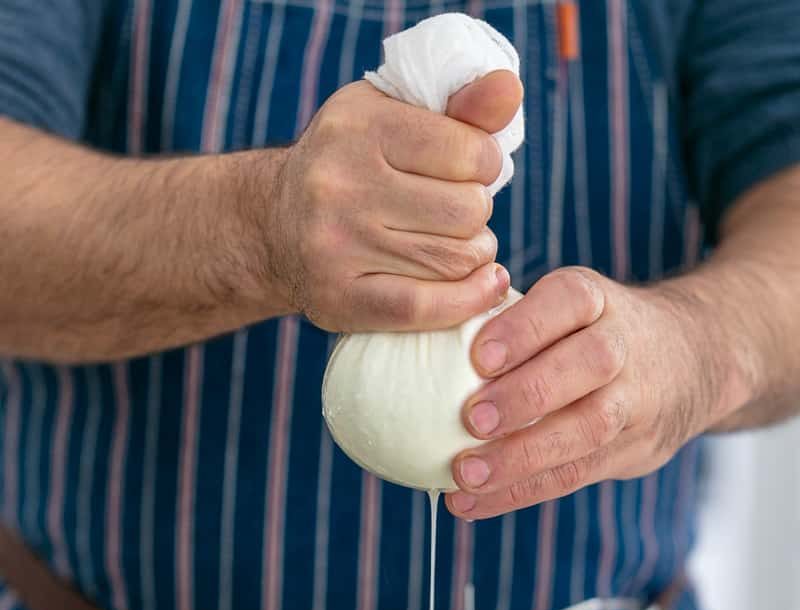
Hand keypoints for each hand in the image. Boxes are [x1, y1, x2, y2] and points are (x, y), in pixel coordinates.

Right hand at [266, 71, 521, 331]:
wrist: (272, 226)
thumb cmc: (351, 166)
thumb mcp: (393, 116)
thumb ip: (458, 105)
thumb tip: (509, 90)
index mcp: (359, 126)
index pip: (469, 153)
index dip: (485, 165)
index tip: (468, 171)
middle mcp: (340, 185)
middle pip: (466, 211)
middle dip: (476, 213)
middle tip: (457, 214)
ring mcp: (337, 247)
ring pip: (455, 260)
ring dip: (474, 256)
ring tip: (457, 245)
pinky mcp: (339, 299)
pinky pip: (426, 308)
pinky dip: (468, 300)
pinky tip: (484, 285)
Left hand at [445, 267, 745, 518]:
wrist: (694, 360)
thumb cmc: (593, 332)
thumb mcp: (572, 307)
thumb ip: (517, 321)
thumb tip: (422, 339)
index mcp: (599, 300)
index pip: (570, 300)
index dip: (527, 326)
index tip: (479, 356)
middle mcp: (626, 345)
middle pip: (590, 364)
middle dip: (530, 393)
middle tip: (472, 418)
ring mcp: (637, 401)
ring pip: (588, 428)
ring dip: (523, 457)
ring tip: (465, 475)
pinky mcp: (634, 449)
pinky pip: (577, 474)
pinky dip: (520, 493)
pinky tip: (471, 504)